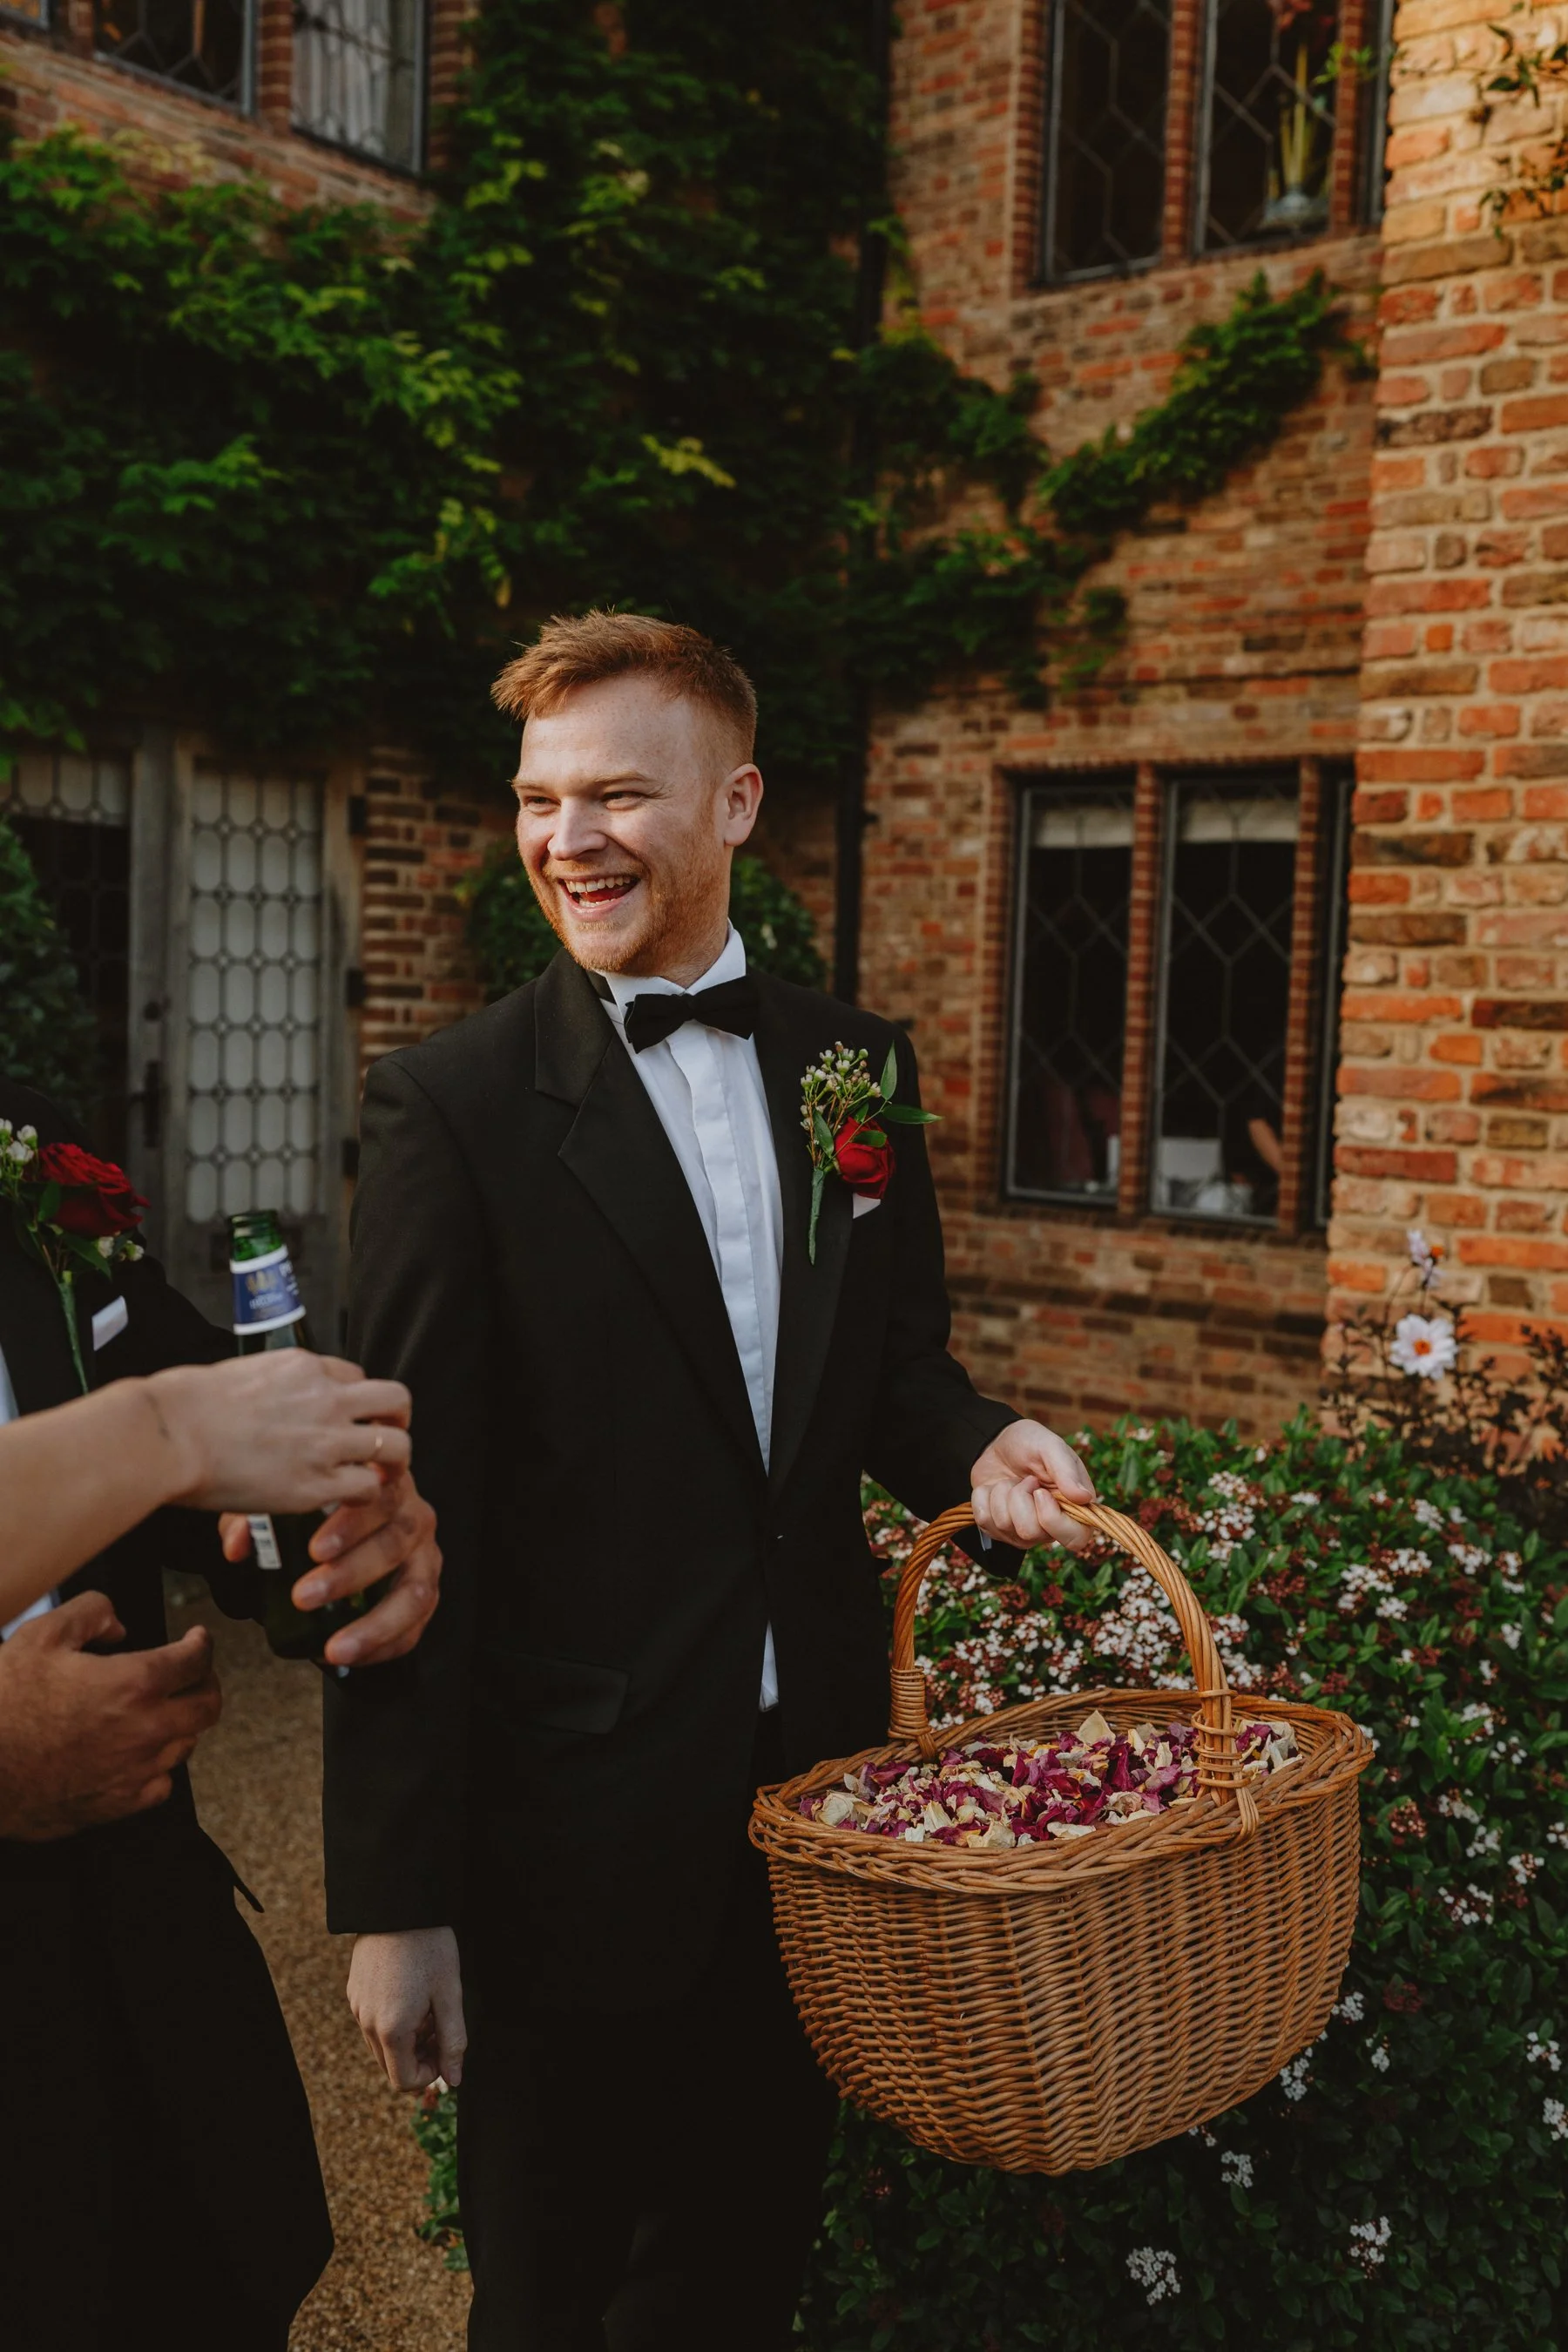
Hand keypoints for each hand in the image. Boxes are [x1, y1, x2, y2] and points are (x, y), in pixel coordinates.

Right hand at [0, 1591, 221, 1839]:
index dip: (201, 1643)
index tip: (197, 1639)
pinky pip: (161, 1785)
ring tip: (165, 1710)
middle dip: (206, 1682)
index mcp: (134, 1684)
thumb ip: (89, 1614)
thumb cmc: (4, 1707)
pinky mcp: (118, 1804)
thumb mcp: (40, 1637)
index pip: (196, 1659)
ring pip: (186, 1745)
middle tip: (193, 1673)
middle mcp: (146, 1730)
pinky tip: (141, 1754)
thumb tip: (115, 1623)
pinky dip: (158, 1766)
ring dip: (182, 1723)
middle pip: (208, 1705)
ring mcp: (135, 1771)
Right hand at [148, 1352, 411, 1514]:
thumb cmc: (185, 1406)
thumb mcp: (237, 1374)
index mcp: (305, 1366)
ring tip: (381, 1476)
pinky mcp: (317, 1483)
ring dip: (393, 1462)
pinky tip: (348, 1502)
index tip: (349, 1418)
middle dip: (397, 1420)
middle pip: (395, 1399)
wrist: (170, 1434)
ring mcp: (327, 1441)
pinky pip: (367, 1489)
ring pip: (397, 1445)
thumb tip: (263, 1399)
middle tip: (388, 1438)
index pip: (355, 1377)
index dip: (356, 1400)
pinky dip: (364, 1497)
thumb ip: (267, 1386)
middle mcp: (327, 1398)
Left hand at [218, 1466, 441, 1668]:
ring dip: (375, 1622)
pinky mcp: (427, 1591)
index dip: (349, 1525)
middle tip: (303, 1597)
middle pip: (395, 1543)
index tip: (313, 1551)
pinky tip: (351, 1657)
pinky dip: (385, 1645)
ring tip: (335, 1648)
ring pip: (415, 1590)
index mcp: (386, 1483)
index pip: (377, 1496)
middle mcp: (414, 1516)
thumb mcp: (284, 1503)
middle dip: (350, 1574)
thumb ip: (257, 1519)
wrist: (355, 1519)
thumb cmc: (321, 1507)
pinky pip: (416, 1624)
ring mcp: (426, 1555)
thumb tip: (236, 1546)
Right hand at [348, 1926, 466, 2091]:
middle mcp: (366, 2023)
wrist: (400, 1905)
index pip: (404, 2080)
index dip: (430, 2073)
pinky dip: (392, 2020)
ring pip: (381, 2044)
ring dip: (406, 2038)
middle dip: (419, 2056)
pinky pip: (372, 2021)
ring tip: (427, 2005)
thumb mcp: (450, 1995)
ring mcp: (357, 2006)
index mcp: (391, 2029)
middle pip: (391, 2065)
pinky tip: (411, 1991)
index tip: (446, 2047)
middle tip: (440, 2025)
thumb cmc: (430, 1947)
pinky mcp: (354, 1990)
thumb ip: (453, 2042)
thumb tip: (454, 2080)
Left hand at [970, 1418, 1097, 1552]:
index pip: (1075, 1539)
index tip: (1040, 1492)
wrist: (999, 1442)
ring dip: (1002, 1494)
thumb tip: (1084, 1498)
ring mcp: (1021, 1531)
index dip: (1052, 1520)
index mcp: (1073, 1510)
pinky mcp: (997, 1528)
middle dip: (1019, 1497)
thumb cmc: (1031, 1444)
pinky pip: (983, 1521)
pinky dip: (984, 1497)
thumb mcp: (1051, 1447)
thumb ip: (1067, 1471)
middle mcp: (1048, 1527)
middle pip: (1029, 1533)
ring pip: (1003, 1526)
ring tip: (1012, 1480)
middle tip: (1026, 1479)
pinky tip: (994, 1487)